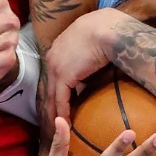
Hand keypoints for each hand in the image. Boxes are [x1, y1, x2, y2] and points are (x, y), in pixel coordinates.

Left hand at [44, 8, 124, 123]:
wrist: (106, 28)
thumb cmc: (106, 30)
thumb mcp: (94, 42)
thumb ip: (90, 54)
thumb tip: (97, 65)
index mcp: (59, 47)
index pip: (54, 74)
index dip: (57, 89)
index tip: (59, 102)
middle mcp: (53, 57)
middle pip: (49, 86)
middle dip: (51, 103)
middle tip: (53, 119)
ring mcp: (56, 67)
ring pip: (52, 96)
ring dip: (55, 112)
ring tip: (59, 126)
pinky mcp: (63, 76)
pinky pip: (61, 99)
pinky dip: (63, 112)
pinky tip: (67, 123)